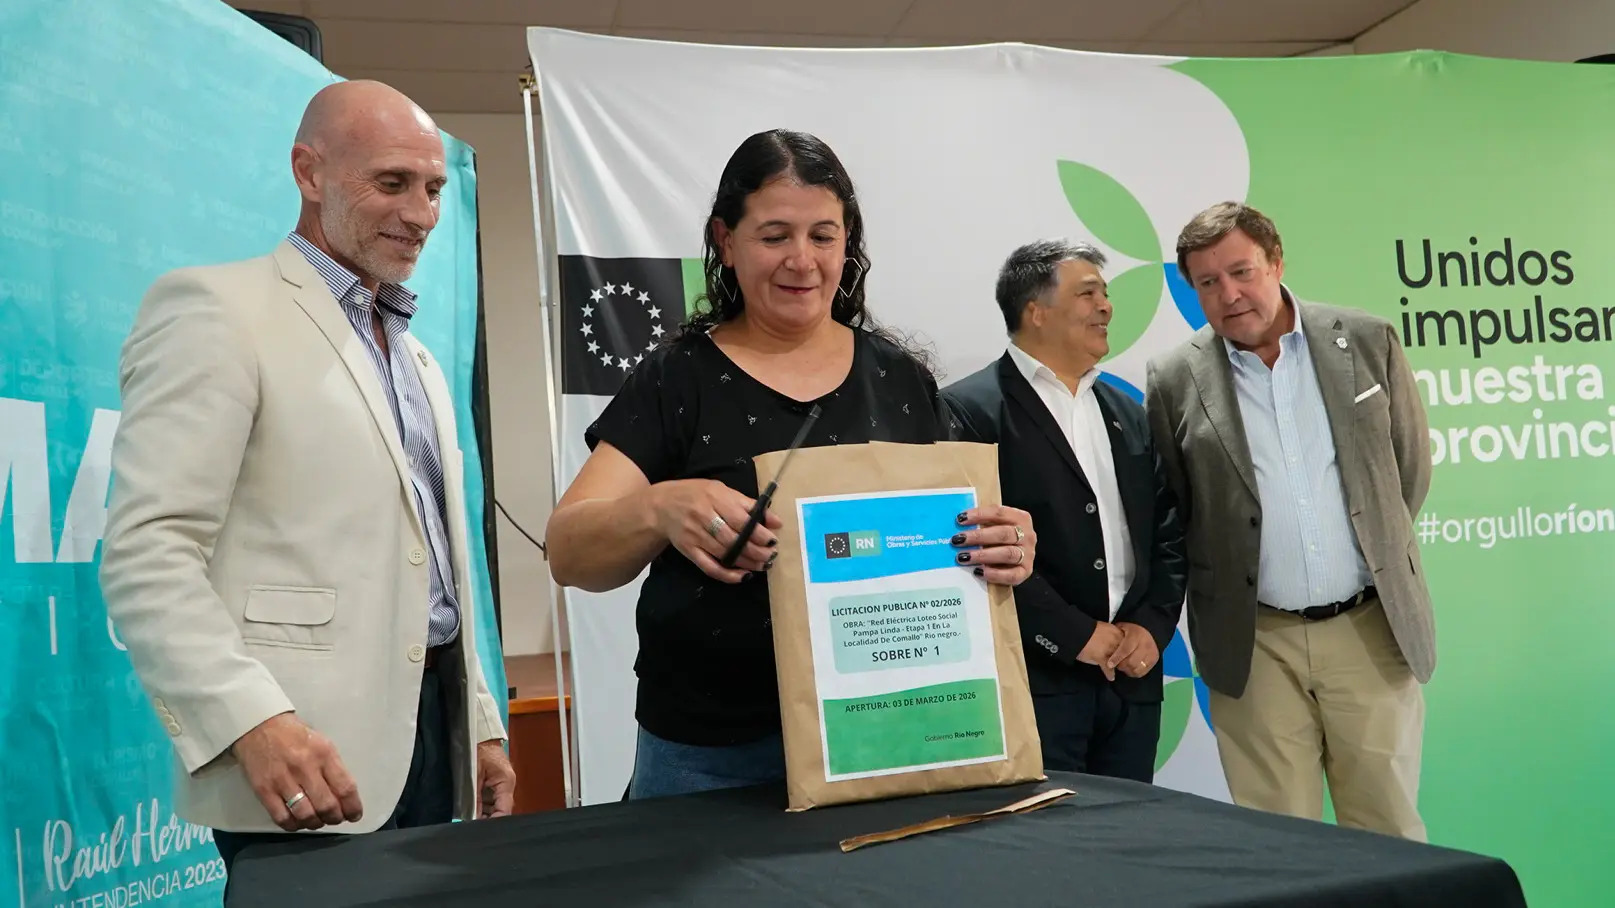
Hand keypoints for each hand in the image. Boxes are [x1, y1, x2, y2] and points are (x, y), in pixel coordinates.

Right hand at [231, 712, 362, 830]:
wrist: (259, 725)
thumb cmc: (295, 735)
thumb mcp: (322, 743)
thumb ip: (333, 768)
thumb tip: (344, 796)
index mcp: (324, 753)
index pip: (345, 787)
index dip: (352, 807)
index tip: (354, 815)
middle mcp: (305, 767)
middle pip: (326, 805)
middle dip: (335, 818)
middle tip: (334, 818)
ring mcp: (283, 780)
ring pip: (305, 815)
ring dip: (315, 823)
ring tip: (316, 820)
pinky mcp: (264, 790)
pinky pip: (281, 817)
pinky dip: (293, 825)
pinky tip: (297, 822)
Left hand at [477, 740, 515, 818]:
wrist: (480, 736)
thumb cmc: (478, 750)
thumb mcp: (474, 776)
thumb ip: (474, 798)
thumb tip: (473, 818)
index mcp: (506, 783)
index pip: (505, 811)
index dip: (494, 822)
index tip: (479, 829)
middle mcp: (508, 786)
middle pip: (501, 811)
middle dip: (487, 819)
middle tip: (472, 825)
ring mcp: (502, 785)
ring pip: (495, 807)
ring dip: (484, 813)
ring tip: (470, 816)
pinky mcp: (496, 784)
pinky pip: (491, 800)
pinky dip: (482, 806)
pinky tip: (472, 808)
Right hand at [650, 479, 782, 583]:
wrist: (662, 505)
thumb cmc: (697, 495)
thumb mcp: (722, 491)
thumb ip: (748, 505)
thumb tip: (776, 521)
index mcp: (715, 498)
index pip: (740, 519)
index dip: (758, 533)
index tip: (772, 540)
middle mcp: (704, 517)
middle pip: (733, 539)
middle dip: (756, 551)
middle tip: (770, 556)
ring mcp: (695, 536)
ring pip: (724, 554)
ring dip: (747, 563)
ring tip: (762, 565)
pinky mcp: (689, 551)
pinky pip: (709, 567)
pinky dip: (727, 574)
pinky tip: (742, 576)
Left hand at [952, 505, 1036, 585]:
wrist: (1016, 559)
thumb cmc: (1001, 538)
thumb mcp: (995, 525)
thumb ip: (982, 523)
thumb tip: (959, 523)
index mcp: (1020, 518)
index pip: (999, 513)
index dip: (979, 515)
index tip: (960, 519)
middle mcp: (1028, 535)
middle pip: (1002, 534)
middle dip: (978, 537)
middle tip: (957, 540)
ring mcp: (1028, 554)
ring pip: (1007, 554)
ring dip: (983, 555)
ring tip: (963, 557)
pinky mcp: (1026, 572)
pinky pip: (1011, 575)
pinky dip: (994, 574)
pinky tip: (978, 571)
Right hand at [1076, 622, 1123, 681]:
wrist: (1076, 631)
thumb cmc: (1087, 629)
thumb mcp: (1102, 627)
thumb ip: (1110, 634)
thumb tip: (1113, 640)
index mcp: (1116, 632)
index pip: (1128, 643)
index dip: (1128, 650)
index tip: (1127, 654)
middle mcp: (1115, 641)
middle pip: (1125, 653)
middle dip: (1125, 660)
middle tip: (1125, 665)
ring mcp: (1109, 650)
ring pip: (1118, 662)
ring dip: (1119, 667)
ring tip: (1119, 670)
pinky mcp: (1101, 658)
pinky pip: (1108, 669)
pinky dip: (1110, 674)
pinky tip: (1111, 677)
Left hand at [1109, 622, 1160, 678]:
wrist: (1148, 630)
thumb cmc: (1131, 631)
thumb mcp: (1122, 628)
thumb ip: (1114, 637)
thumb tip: (1105, 648)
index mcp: (1136, 635)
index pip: (1125, 650)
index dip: (1116, 658)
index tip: (1109, 664)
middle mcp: (1145, 644)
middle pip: (1131, 661)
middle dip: (1121, 665)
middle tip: (1116, 665)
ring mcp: (1151, 652)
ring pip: (1137, 667)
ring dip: (1127, 670)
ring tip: (1122, 666)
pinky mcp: (1154, 659)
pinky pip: (1142, 671)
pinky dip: (1134, 672)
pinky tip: (1129, 669)